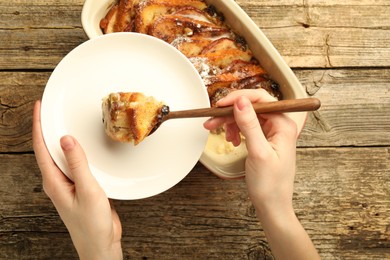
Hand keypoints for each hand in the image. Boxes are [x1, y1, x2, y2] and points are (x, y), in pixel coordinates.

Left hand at [32, 100, 122, 259]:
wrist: (100, 243)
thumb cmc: (92, 224)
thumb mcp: (87, 190)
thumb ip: (77, 164)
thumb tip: (66, 139)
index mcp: (54, 181)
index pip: (41, 148)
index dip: (38, 125)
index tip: (39, 107)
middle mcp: (57, 181)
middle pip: (47, 149)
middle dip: (45, 128)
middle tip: (48, 109)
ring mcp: (68, 184)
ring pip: (61, 156)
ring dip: (60, 139)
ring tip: (62, 122)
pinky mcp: (79, 186)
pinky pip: (74, 163)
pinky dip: (75, 151)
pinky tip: (82, 147)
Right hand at [204, 89, 297, 213]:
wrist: (272, 206)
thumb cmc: (270, 184)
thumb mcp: (258, 152)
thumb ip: (249, 124)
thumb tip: (241, 101)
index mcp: (284, 125)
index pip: (261, 99)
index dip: (239, 98)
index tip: (221, 104)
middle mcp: (279, 125)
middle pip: (251, 108)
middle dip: (230, 113)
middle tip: (212, 121)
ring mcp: (272, 133)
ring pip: (247, 117)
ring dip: (231, 123)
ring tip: (222, 135)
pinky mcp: (264, 140)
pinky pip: (247, 128)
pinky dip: (236, 131)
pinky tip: (232, 140)